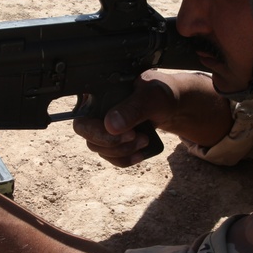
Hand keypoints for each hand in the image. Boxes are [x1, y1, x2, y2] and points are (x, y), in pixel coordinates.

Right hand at [73, 70, 231, 166]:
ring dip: (121, 151)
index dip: (94, 128)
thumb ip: (132, 108)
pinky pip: (111, 157)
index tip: (116, 130)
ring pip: (98, 148)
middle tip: (135, 136)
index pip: (81, 114)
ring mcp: (102, 127)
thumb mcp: (151, 96)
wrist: (171, 105)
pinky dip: (125, 159)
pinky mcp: (112, 141)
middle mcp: (96, 110)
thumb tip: (111, 125)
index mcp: (98, 93)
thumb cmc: (160, 93)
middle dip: (111, 142)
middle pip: (86, 134)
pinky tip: (140, 153)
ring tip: (144, 140)